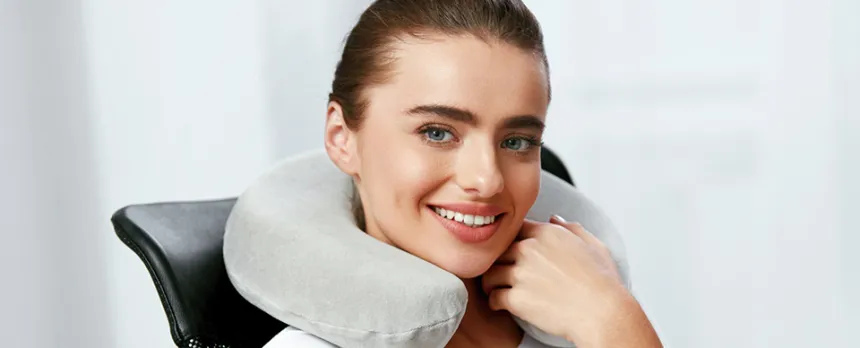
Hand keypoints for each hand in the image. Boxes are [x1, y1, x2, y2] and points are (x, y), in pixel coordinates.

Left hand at [481, 216, 660, 346]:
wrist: (603, 313)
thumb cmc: (603, 282)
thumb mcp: (594, 245)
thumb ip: (572, 228)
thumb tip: (554, 218)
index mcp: (547, 233)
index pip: (515, 229)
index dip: (512, 241)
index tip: (514, 254)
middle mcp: (530, 249)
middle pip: (498, 250)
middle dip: (499, 261)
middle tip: (501, 273)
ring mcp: (521, 273)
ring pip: (490, 273)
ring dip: (492, 282)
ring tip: (497, 289)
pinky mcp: (517, 298)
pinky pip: (493, 297)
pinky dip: (496, 303)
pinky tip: (502, 305)